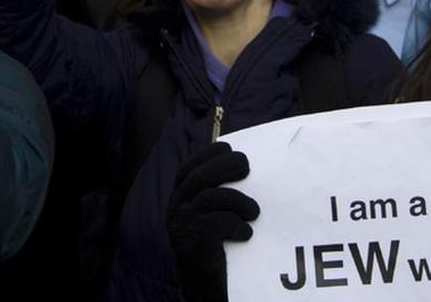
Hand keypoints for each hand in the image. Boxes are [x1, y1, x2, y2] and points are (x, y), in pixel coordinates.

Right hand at [167, 142, 258, 301]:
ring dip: (239, 201)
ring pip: (210, 197)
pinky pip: (217, 223)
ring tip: (254, 212)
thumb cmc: (216, 237)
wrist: (204, 278)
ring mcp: (182, 223)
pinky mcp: (192, 241)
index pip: (191, 165)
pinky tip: (246, 234)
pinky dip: (237, 225)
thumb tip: (247, 162)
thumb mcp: (214, 208)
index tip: (233, 152)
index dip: (212, 154)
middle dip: (227, 166)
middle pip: (200, 176)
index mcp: (180, 194)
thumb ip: (220, 186)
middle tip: (247, 170)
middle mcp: (176, 205)